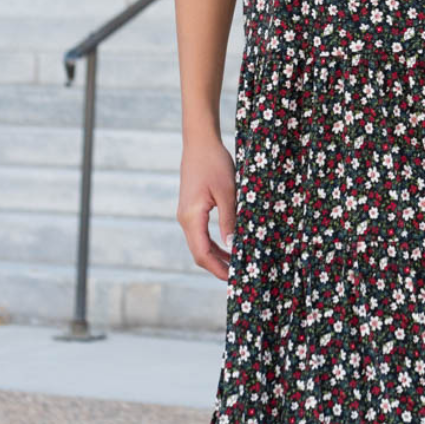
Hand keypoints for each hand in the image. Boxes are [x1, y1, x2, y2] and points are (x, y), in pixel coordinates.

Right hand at [177, 137, 236, 279]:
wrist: (200, 143)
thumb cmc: (214, 163)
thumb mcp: (227, 192)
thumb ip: (230, 220)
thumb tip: (234, 247)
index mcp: (192, 217)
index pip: (202, 254)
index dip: (218, 269)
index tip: (235, 280)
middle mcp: (185, 220)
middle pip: (199, 254)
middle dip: (218, 267)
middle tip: (239, 277)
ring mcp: (186, 216)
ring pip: (200, 245)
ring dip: (217, 257)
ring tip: (237, 266)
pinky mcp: (191, 210)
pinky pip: (201, 235)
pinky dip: (214, 245)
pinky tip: (229, 247)